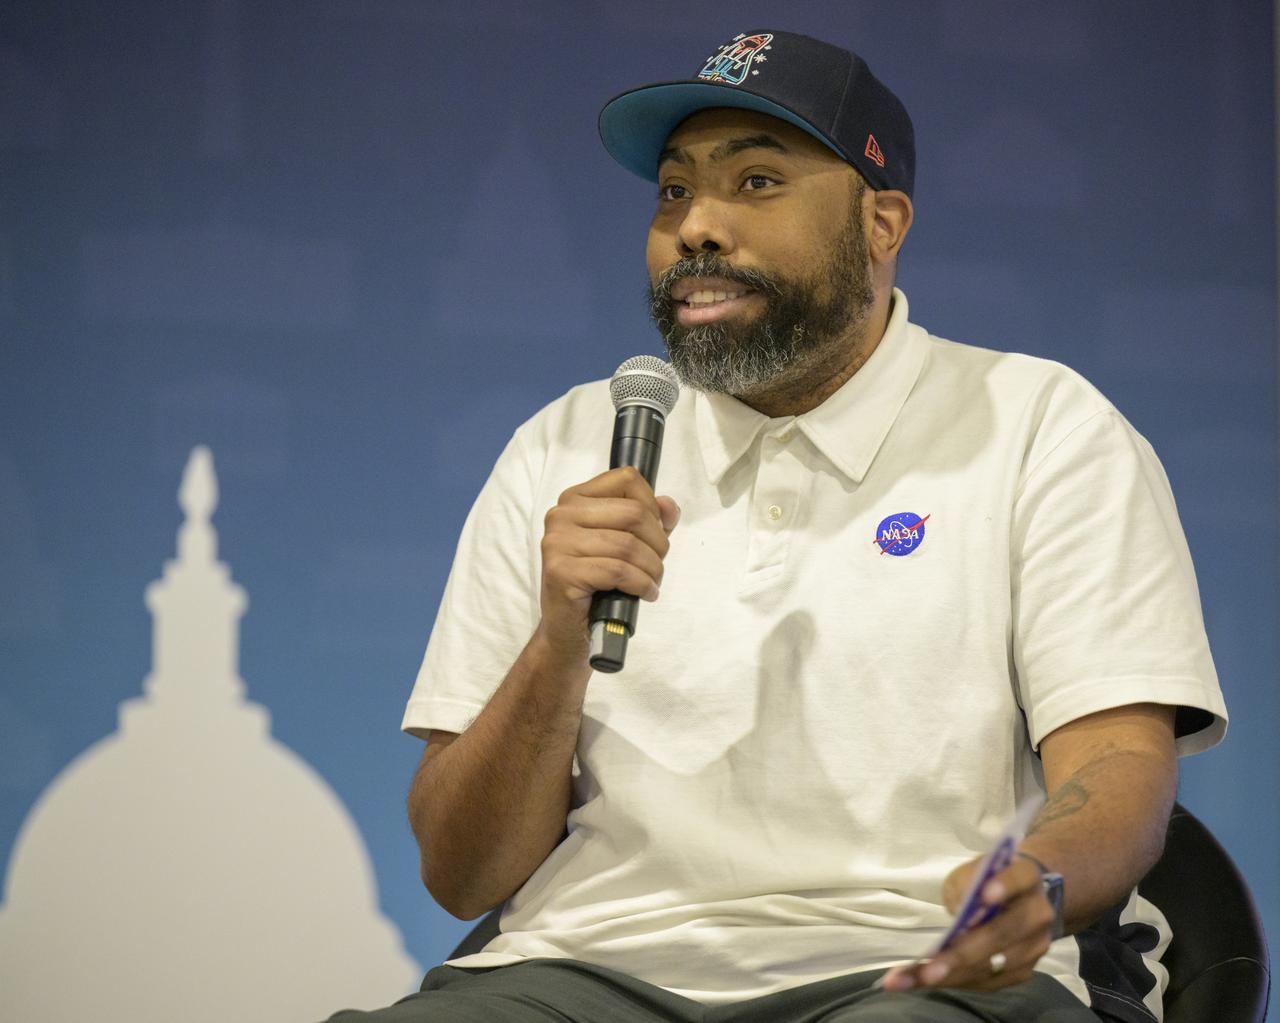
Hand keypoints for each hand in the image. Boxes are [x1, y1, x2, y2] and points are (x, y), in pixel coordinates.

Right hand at [537, 466, 679, 663]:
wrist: (568, 628)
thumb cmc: (596, 584)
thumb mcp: (626, 545)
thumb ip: (649, 520)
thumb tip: (668, 505)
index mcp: (574, 499)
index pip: (627, 479)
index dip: (652, 507)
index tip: (655, 534)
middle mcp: (561, 515)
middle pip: (634, 512)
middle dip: (658, 543)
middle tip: (657, 565)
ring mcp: (557, 542)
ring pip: (629, 545)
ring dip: (653, 569)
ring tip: (652, 582)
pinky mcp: (561, 572)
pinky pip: (618, 571)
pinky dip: (641, 584)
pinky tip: (645, 594)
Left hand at [880, 855, 1054, 992]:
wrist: (1014, 897)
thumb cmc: (983, 880)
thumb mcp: (969, 872)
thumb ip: (965, 885)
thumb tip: (962, 913)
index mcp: (1026, 876)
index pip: (1019, 878)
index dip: (1004, 885)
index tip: (984, 895)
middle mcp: (1039, 912)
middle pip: (1002, 933)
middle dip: (963, 953)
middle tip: (930, 968)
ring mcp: (1036, 944)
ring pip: (995, 964)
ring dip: (955, 975)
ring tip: (921, 978)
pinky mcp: (1026, 969)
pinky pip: (993, 981)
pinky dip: (961, 981)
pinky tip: (934, 981)